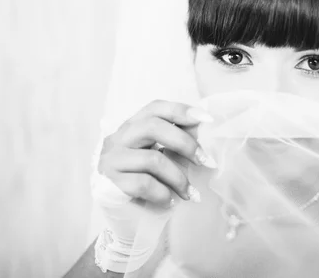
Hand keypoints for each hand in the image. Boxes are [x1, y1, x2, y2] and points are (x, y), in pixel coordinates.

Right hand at [97, 100, 215, 206]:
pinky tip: (171, 201)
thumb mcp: (158, 154)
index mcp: (133, 126)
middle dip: (185, 143)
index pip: (155, 108)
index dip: (180, 110)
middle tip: (204, 161)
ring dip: (178, 178)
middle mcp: (119, 138)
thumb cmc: (143, 178)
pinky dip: (163, 194)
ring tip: (190, 193)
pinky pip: (144, 184)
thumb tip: (201, 129)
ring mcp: (112, 159)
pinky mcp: (112, 182)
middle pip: (153, 127)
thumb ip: (175, 140)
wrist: (117, 210)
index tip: (206, 119)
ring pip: (152, 159)